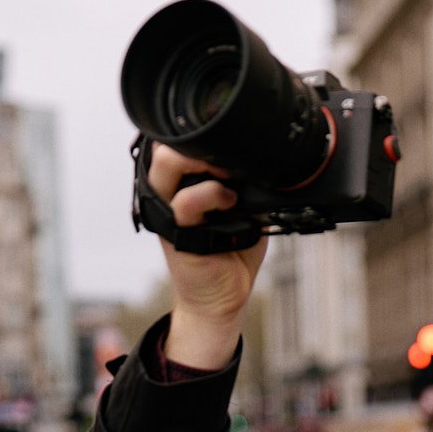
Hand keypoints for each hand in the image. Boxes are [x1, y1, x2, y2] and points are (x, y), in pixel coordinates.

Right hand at [147, 143, 268, 368]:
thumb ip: (246, 182)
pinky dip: (211, 196)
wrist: (225, 297)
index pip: (180, 141)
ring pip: (166, 163)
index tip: (233, 140)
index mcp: (183, 181)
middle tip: (227, 156)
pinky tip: (230, 202)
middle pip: (167, 143)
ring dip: (200, 162)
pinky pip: (185, 202)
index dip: (204, 134)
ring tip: (227, 179)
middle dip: (198, 142)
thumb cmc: (232, 253)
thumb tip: (265, 158)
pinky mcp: (175, 232)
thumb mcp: (247, 208)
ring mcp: (168, 210)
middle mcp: (169, 191)